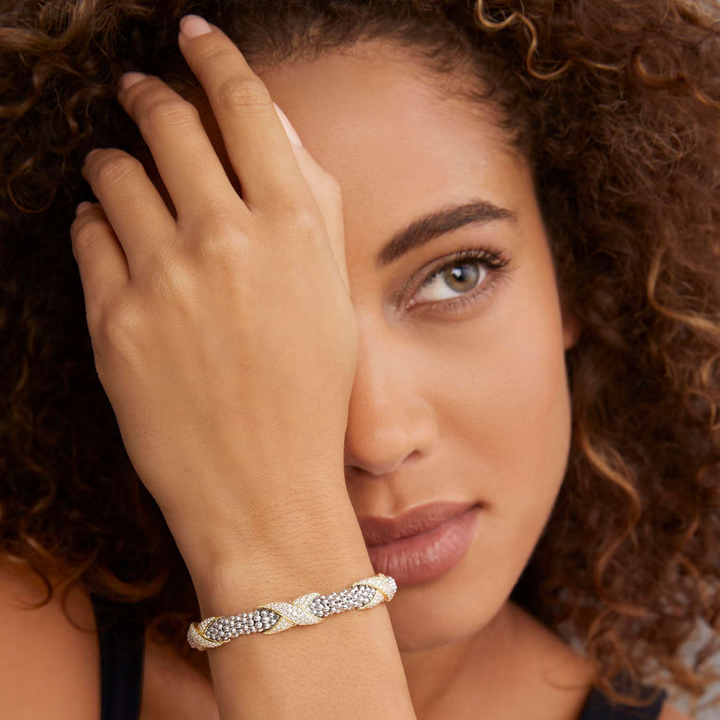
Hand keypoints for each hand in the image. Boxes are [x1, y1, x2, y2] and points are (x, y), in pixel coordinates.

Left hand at [69, 15, 358, 567]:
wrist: (264, 487)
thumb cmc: (311, 397)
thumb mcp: (332, 296)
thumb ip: (309, 209)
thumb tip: (271, 138)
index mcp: (292, 227)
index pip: (246, 106)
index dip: (218, 58)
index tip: (196, 35)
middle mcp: (224, 237)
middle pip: (170, 123)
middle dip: (152, 95)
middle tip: (141, 91)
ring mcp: (161, 276)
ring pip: (116, 174)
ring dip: (115, 159)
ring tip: (118, 166)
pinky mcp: (112, 319)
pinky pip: (87, 237)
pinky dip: (93, 222)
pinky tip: (106, 231)